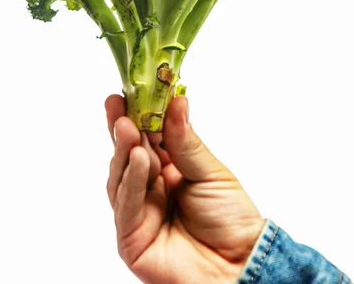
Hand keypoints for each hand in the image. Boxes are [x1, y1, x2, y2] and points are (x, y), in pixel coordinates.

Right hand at [105, 94, 264, 283]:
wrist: (241, 267)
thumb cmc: (231, 220)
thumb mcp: (211, 172)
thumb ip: (186, 141)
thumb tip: (177, 102)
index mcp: (169, 170)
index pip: (146, 138)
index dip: (138, 116)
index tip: (130, 91)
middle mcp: (149, 189)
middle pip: (128, 154)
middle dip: (122, 128)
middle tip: (116, 103)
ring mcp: (138, 213)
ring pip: (122, 176)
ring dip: (124, 150)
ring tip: (127, 126)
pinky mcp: (131, 237)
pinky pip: (127, 204)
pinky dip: (131, 180)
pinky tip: (137, 159)